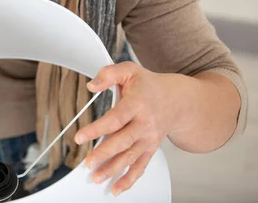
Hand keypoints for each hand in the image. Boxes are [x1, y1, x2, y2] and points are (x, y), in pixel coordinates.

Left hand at [74, 62, 181, 195]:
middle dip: (104, 154)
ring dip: (113, 170)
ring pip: (131, 157)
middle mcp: (145, 123)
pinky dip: (129, 179)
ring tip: (97, 177)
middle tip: (88, 162)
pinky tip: (117, 188)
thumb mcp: (129, 70)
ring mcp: (149, 138)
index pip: (115, 119)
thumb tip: (91, 85)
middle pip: (123, 142)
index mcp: (137, 104)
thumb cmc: (149, 85)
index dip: (97, 129)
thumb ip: (109, 74)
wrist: (177, 99)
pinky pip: (141, 166)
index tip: (79, 137)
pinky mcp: (150, 148)